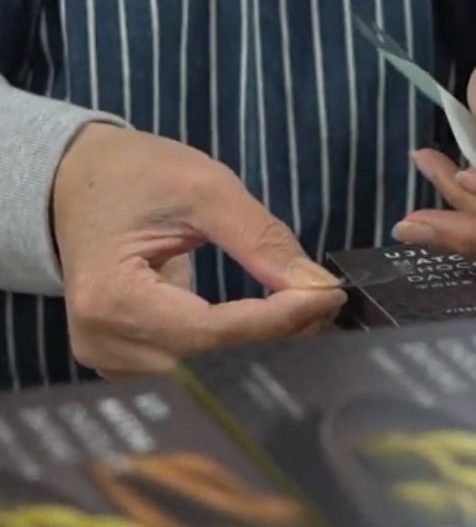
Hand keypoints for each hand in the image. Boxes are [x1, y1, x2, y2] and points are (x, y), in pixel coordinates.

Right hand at [53, 124, 343, 377]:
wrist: (75, 181)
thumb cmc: (134, 175)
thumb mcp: (202, 187)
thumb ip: (261, 238)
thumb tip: (318, 286)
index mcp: (110, 297)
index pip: (211, 330)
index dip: (277, 320)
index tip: (329, 296)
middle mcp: (102, 341)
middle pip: (210, 360)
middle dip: (276, 336)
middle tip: (327, 304)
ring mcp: (110, 357)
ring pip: (206, 371)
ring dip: (261, 346)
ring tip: (305, 311)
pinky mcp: (125, 359)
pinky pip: (193, 366)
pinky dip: (237, 346)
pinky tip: (271, 324)